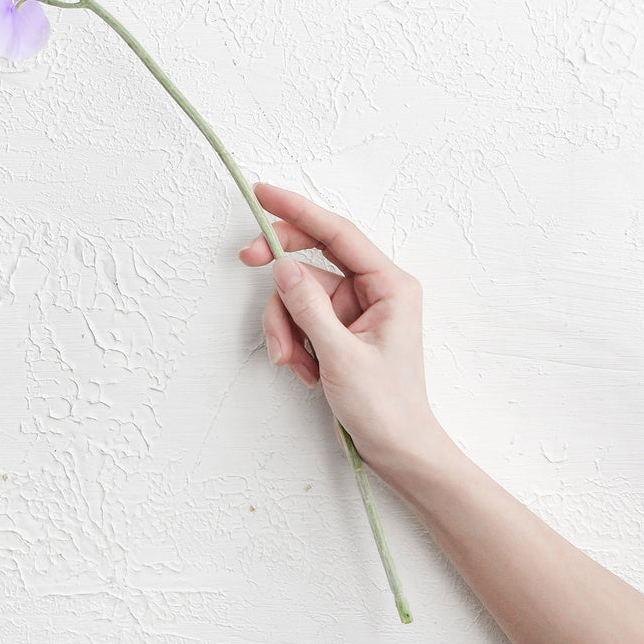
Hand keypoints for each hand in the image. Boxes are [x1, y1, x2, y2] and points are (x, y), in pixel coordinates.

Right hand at [238, 183, 445, 474]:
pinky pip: (300, 318)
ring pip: (298, 294)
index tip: (263, 193)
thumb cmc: (385, 407)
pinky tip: (307, 371)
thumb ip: (309, 307)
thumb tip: (283, 267)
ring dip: (286, 327)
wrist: (398, 450)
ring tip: (295, 363)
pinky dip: (293, 342)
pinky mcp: (339, 329)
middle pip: (312, 258)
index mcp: (389, 285)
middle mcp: (373, 289)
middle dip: (281, 274)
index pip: (337, 233)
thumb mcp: (342, 355)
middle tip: (245, 260)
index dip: (298, 209)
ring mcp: (355, 310)